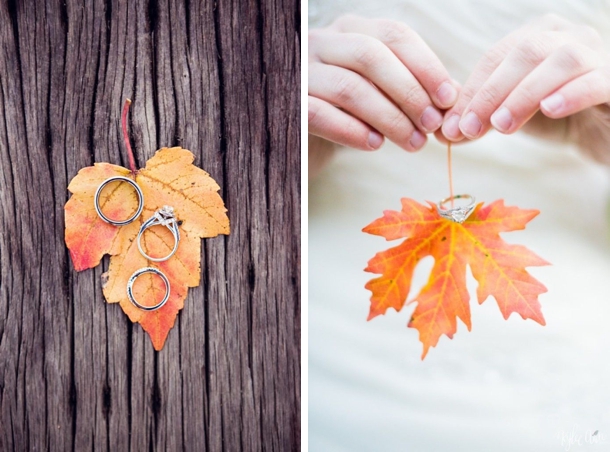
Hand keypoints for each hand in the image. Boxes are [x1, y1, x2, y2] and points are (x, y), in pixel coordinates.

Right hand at [309, 15, 458, 152]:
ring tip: (412, 143)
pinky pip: (321, 115)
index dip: (425, 66)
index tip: (448, 99)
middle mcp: (322, 43)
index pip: (393, 35)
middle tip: (431, 125)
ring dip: (388, 118)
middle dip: (408, 92)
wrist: (299, 135)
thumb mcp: (379, 92)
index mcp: (350, 30)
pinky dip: (352, 131)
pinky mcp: (289, 105)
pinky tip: (374, 145)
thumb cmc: (346, 111)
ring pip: (349, 87)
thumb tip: (454, 98)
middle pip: (371, 56)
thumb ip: (412, 89)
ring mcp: (301, 72)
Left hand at [439, 14, 609, 143]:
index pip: (496, 56)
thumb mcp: (511, 117)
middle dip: (491, 92)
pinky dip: (571, 93)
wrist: (603, 136)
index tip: (450, 125)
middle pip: (524, 53)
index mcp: (539, 37)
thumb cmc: (557, 121)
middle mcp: (570, 37)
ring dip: (524, 94)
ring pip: (560, 61)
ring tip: (501, 126)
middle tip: (469, 128)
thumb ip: (479, 119)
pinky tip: (549, 110)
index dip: (471, 90)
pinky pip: (596, 80)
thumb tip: (441, 132)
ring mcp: (598, 55)